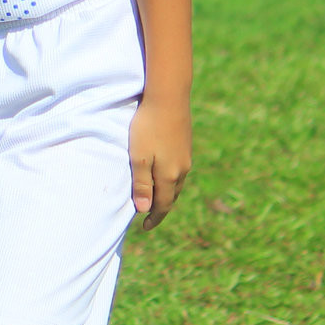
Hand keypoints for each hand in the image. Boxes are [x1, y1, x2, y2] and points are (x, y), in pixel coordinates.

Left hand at [127, 92, 191, 230]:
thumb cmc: (147, 127)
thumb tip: (144, 209)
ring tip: (155, 197)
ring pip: (177, 183)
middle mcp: (182, 169)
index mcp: (169, 175)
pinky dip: (170, 178)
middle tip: (148, 215)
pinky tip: (163, 173)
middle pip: (172, 196)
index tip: (145, 227)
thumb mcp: (138, 157)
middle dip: (160, 207)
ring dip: (166, 193)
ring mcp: (186, 156)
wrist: (168, 97)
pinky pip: (179, 170)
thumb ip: (142, 184)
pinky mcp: (186, 144)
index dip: (154, 218)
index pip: (163, 205)